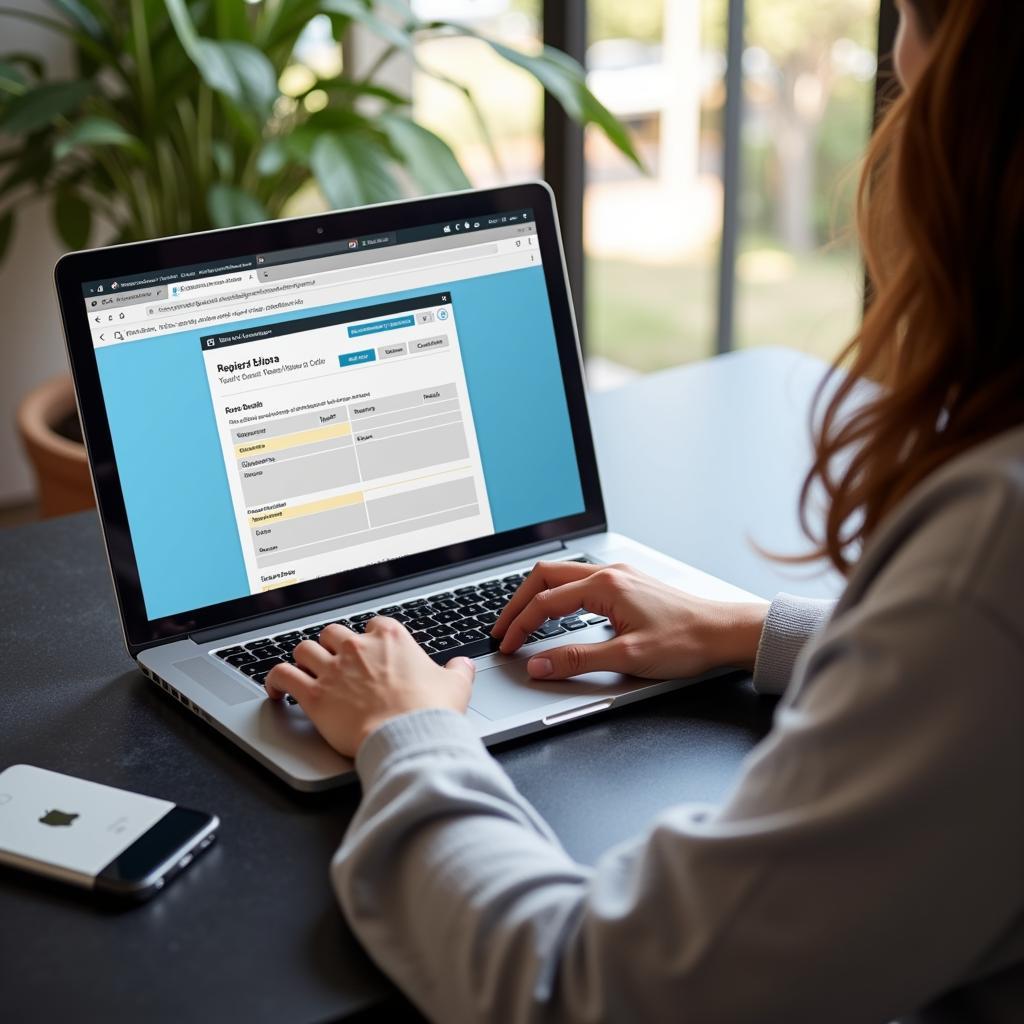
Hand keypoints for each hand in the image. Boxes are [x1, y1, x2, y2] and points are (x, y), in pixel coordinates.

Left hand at [264, 617, 474, 756]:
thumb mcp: (456, 686)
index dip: (369, 637)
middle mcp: (358, 647)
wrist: (409, 737)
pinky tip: (275, 689)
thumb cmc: (431, 712)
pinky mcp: (314, 694)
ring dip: (303, 659)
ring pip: (304, 649)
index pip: (373, 624)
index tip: (370, 650)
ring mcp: (333, 669)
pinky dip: (275, 680)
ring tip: (304, 670)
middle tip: (334, 661)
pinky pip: (283, 675)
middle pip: (333, 632)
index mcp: (391, 638)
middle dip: (332, 645)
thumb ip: (458, 670)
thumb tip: (463, 665)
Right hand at [492, 560, 768, 680]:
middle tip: (502, 629)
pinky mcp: (627, 585)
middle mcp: (608, 573)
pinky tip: (557, 615)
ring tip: (522, 621)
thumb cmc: (686, 642)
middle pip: (545, 577)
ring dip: (537, 597)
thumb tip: (538, 665)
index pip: (545, 602)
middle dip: (518, 603)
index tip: (506, 647)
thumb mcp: (627, 658)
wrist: (725, 632)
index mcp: (604, 586)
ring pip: (561, 576)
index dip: (520, 626)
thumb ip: (577, 660)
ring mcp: (618, 576)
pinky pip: (579, 582)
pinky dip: (557, 597)